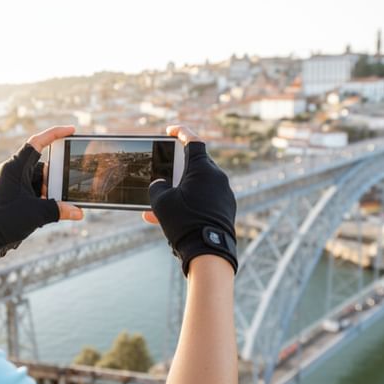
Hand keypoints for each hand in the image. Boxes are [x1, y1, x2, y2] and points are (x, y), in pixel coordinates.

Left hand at [0, 126, 83, 264]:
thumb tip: (79, 212)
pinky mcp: (12, 194)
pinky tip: (47, 210)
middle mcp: (12, 171)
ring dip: (48, 191)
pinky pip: (32, 190)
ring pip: (38, 180)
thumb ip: (60, 210)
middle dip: (54, 178)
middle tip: (64, 188)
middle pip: (41, 165)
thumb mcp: (37, 213)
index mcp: (14, 167)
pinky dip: (42, 198)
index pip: (37, 142)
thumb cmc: (4, 220)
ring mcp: (12, 183)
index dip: (55, 133)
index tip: (71, 130)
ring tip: (53, 205)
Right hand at [143, 125, 236, 275]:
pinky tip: (171, 217)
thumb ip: (158, 186)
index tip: (170, 131)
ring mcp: (224, 194)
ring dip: (181, 190)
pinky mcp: (225, 209)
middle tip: (164, 172)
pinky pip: (205, 199)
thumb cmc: (184, 222)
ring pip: (198, 185)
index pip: (193, 141)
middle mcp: (217, 177)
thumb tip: (160, 184)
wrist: (209, 252)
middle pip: (196, 164)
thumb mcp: (162, 201)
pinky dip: (189, 203)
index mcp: (203, 168)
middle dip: (178, 168)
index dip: (181, 132)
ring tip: (161, 203)